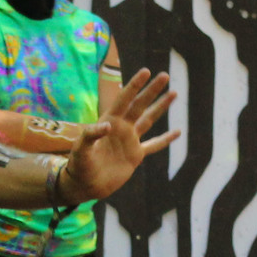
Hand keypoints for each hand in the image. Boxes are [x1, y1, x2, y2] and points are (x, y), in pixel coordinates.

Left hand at [58, 68, 177, 203]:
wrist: (86, 185)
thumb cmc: (79, 165)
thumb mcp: (81, 149)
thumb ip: (91, 135)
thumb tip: (108, 125)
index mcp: (109, 121)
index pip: (124, 99)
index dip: (135, 85)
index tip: (146, 71)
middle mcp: (122, 127)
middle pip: (140, 104)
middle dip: (152, 90)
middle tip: (164, 75)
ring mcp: (130, 140)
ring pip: (149, 120)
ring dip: (161, 107)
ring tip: (174, 93)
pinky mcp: (136, 155)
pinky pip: (154, 145)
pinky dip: (166, 139)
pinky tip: (177, 132)